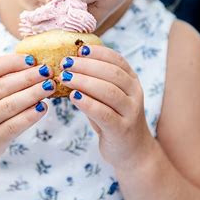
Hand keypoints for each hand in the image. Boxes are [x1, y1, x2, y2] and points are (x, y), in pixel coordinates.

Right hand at [0, 54, 56, 169]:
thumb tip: (29, 66)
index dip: (13, 62)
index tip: (32, 59)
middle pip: (3, 86)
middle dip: (28, 77)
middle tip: (47, 71)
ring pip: (11, 105)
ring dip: (33, 93)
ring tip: (49, 86)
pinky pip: (15, 125)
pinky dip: (31, 115)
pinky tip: (42, 107)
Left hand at [59, 45, 154, 168]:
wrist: (132, 151)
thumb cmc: (113, 118)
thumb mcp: (106, 97)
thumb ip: (94, 82)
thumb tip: (68, 64)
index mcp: (132, 81)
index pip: (117, 60)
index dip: (98, 52)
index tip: (79, 49)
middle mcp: (135, 93)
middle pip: (111, 73)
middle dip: (86, 65)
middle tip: (65, 63)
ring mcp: (130, 112)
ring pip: (108, 91)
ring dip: (84, 81)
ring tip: (65, 77)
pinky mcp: (122, 129)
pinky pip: (104, 113)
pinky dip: (87, 103)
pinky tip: (73, 96)